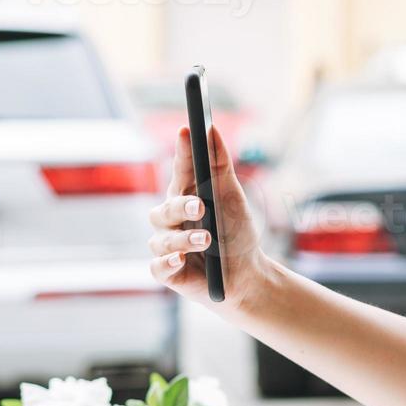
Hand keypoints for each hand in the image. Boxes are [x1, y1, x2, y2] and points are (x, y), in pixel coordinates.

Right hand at [147, 123, 270, 310]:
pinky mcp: (167, 272)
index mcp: (186, 196)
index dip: (182, 151)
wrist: (246, 275)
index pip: (181, 170)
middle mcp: (171, 220)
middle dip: (181, 206)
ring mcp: (167, 246)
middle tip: (201, 205)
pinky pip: (158, 266)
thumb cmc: (236, 233)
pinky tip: (180, 260)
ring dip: (183, 239)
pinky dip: (168, 262)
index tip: (187, 131)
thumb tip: (212, 129)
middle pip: (165, 208)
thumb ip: (220, 166)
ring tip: (206, 240)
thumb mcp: (233, 198)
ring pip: (162, 239)